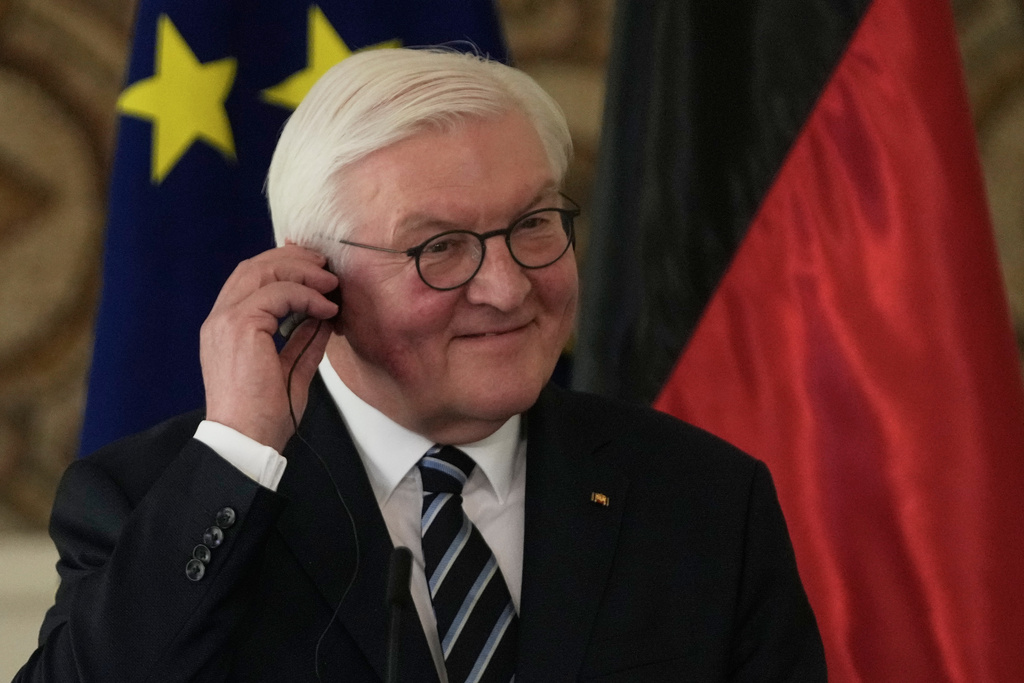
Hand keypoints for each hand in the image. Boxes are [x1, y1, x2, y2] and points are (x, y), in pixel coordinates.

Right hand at [200, 246, 339, 451]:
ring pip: (264, 272)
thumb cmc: (264, 415)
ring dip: (303, 272)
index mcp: (225, 327)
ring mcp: (226, 319)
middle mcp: (220, 318)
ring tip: (331, 283)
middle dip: (293, 259)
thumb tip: (323, 319)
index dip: (281, 266)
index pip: (249, 279)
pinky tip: (326, 309)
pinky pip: (278, 293)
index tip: (314, 271)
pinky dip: (306, 295)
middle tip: (326, 267)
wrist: (246, 439)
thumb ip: (303, 340)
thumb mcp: (290, 369)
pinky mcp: (240, 325)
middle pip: (254, 266)